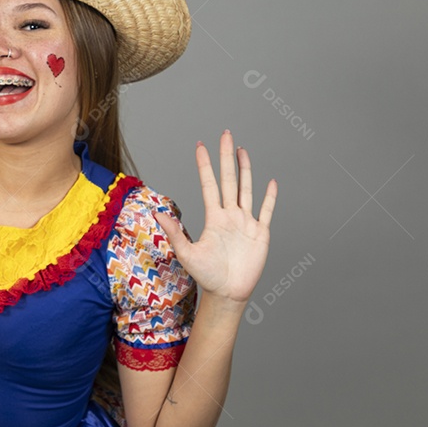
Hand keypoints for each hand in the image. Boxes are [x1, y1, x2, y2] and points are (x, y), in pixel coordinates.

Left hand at [154, 130, 276, 305]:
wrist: (227, 293)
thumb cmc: (206, 275)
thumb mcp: (187, 253)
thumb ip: (174, 232)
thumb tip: (156, 214)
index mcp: (213, 217)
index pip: (209, 184)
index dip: (205, 165)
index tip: (200, 146)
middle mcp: (230, 215)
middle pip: (228, 179)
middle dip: (226, 157)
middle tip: (225, 134)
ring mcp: (246, 222)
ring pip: (246, 189)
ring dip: (245, 170)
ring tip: (243, 150)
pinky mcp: (260, 233)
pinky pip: (266, 211)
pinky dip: (270, 197)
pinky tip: (271, 182)